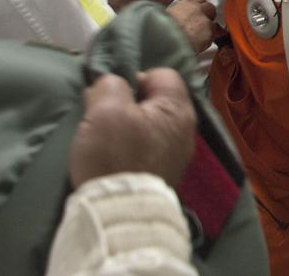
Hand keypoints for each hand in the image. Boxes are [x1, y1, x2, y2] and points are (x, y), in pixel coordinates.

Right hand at [69, 68, 195, 187]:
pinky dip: (131, 147)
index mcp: (178, 109)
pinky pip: (147, 148)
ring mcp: (177, 155)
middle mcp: (186, 130)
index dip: (134, 77)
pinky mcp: (164, 174)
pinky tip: (113, 155)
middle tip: (102, 115)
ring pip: (149, 125)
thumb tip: (113, 83)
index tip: (111, 94)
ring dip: (127, 126)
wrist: (118, 213)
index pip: (161, 74)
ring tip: (103, 137)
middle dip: (127, 103)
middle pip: (155, 101)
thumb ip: (111, 85)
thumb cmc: (114, 156)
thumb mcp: (105, 110)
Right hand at [167, 0, 216, 52]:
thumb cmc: (161, 32)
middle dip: (206, 14)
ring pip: (212, 23)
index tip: (196, 10)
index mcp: (186, 4)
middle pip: (210, 8)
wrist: (165, 44)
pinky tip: (198, 44)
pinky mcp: (210, 35)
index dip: (198, 5)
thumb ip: (175, 12)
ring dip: (207, 28)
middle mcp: (198, 10)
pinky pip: (212, 37)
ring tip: (197, 37)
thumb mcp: (165, 15)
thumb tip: (176, 16)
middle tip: (199, 23)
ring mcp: (205, 22)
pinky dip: (207, 40)